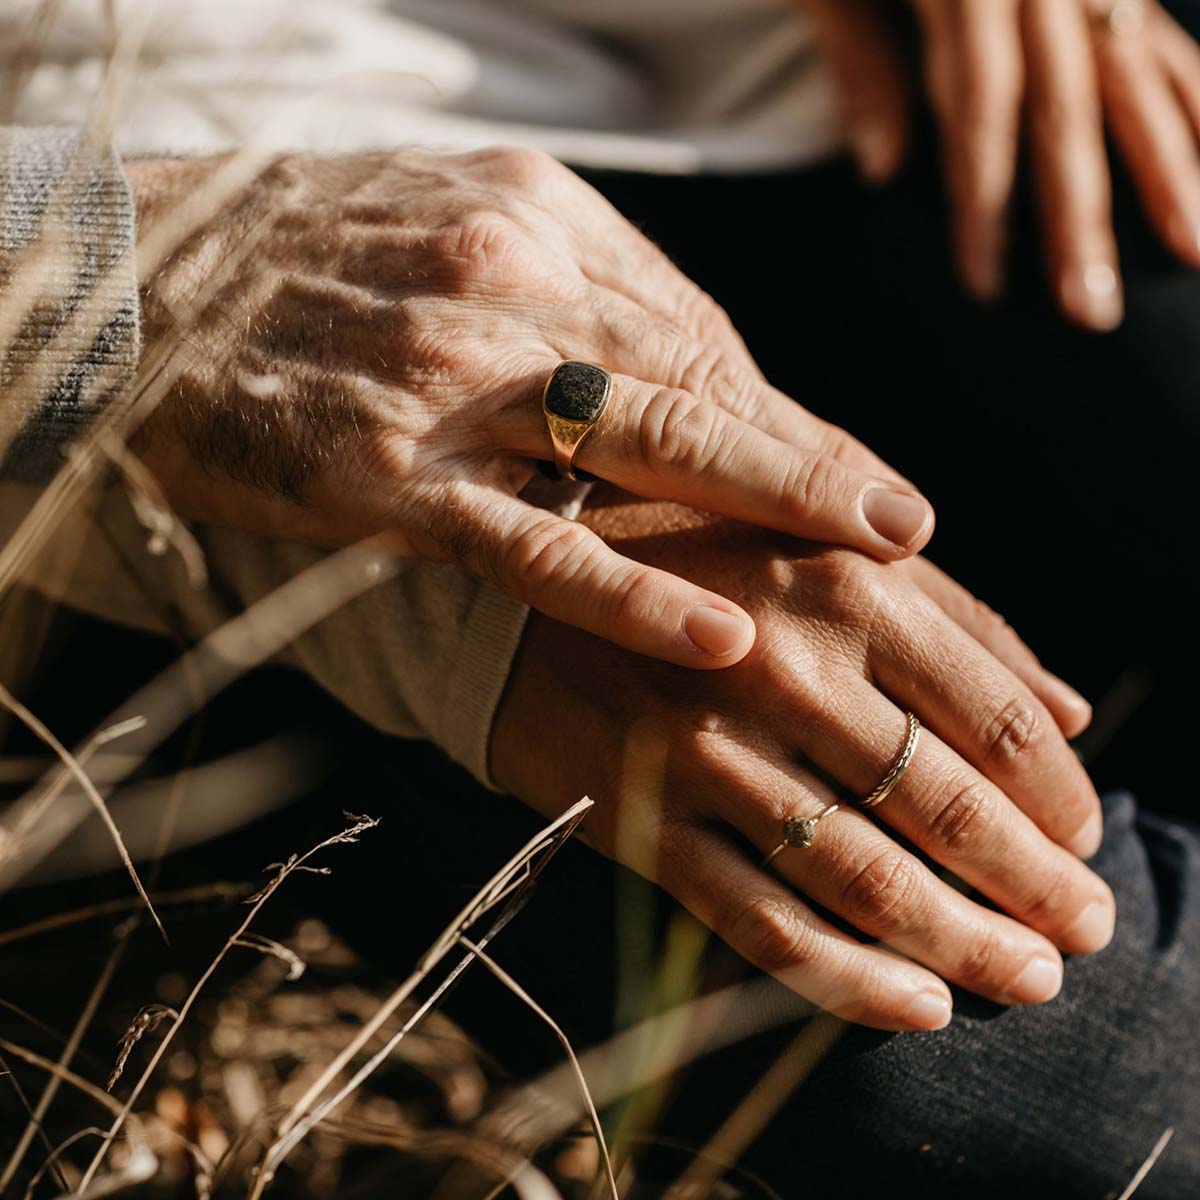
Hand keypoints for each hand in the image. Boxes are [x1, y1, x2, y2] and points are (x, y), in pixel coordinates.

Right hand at [125, 147, 932, 669]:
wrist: (132, 283)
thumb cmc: (302, 258)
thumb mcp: (447, 225)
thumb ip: (566, 287)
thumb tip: (675, 367)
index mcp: (538, 222)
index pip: (696, 336)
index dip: (787, 419)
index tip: (864, 483)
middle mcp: (510, 283)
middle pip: (698, 381)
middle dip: (816, 458)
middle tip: (917, 524)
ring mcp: (450, 377)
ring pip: (640, 445)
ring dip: (769, 504)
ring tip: (878, 558)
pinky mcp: (386, 475)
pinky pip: (529, 540)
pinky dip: (625, 590)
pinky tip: (716, 634)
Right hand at [492, 490, 1107, 1031]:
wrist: (518, 601)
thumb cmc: (689, 563)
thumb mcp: (817, 552)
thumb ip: (949, 618)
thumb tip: (1072, 712)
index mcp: (836, 583)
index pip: (991, 714)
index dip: (1057, 794)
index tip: (1084, 838)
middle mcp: (777, 664)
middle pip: (944, 805)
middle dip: (1032, 884)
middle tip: (1081, 930)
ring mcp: (705, 751)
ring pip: (863, 878)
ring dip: (962, 943)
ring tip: (1025, 977)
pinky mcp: (646, 819)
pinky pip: (761, 922)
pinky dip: (848, 979)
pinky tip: (916, 1005)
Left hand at [805, 0, 1199, 328]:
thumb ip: (863, 58)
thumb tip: (886, 170)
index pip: (982, 106)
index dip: (986, 200)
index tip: (986, 285)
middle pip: (1069, 108)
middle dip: (1083, 216)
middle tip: (1093, 313)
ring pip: (1135, 78)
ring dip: (1169, 170)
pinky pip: (1162, 41)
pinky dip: (1192, 100)